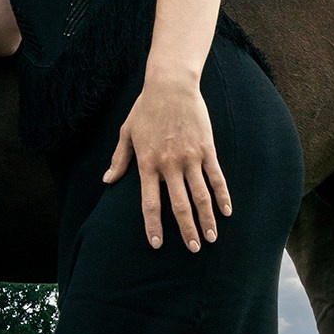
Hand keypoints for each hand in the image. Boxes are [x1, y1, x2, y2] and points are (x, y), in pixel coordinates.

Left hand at [103, 66, 231, 251]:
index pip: (150, 202)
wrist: (171, 85)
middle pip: (179, 204)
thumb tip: (107, 181)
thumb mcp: (127, 132)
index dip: (154, 225)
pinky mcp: (207, 149)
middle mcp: (169, 165)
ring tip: (211, 238)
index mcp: (148, 163)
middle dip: (186, 230)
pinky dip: (222, 196)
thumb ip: (120, 159)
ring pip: (200, 195)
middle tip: (193, 248)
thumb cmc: (146, 108)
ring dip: (206, 219)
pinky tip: (226, 212)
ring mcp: (190, 157)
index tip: (157, 244)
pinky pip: (216, 177)